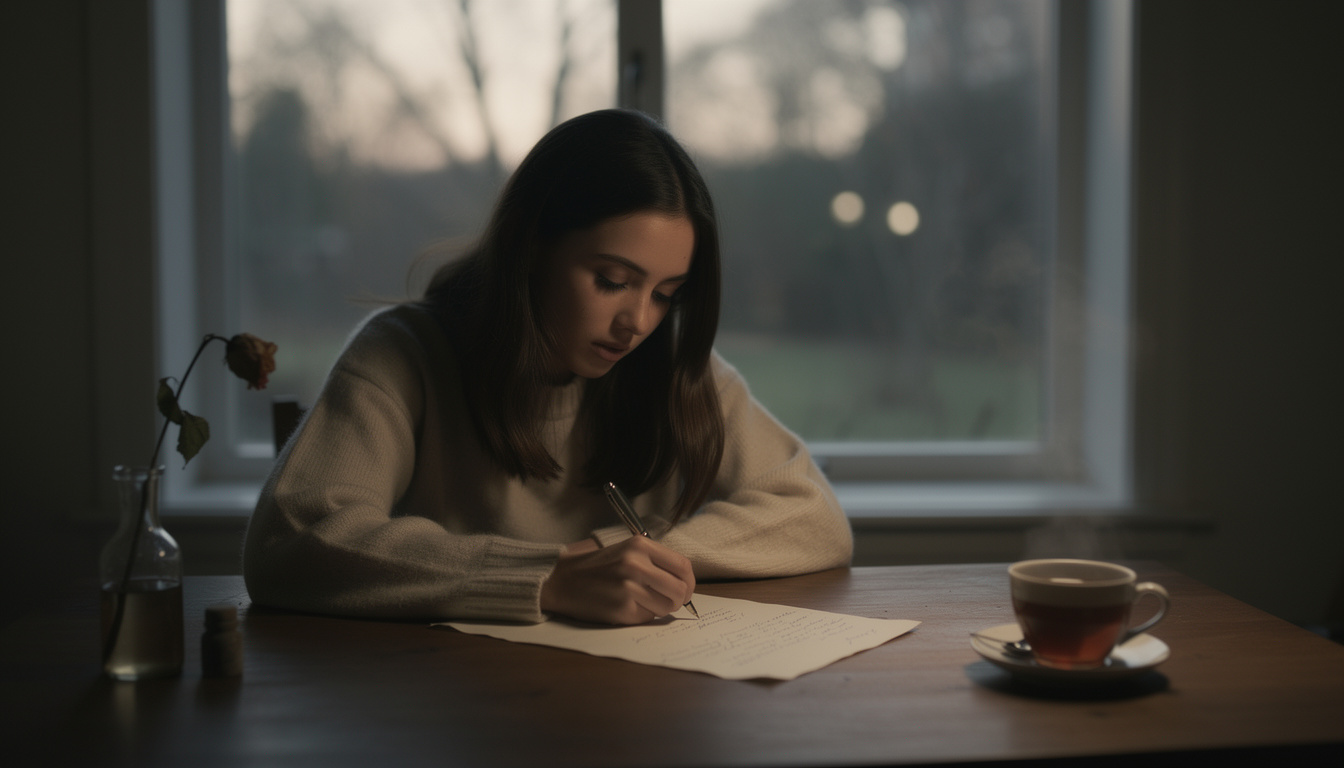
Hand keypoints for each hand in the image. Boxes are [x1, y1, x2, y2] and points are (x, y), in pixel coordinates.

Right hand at [540, 535, 694, 624]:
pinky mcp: (621, 608)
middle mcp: (636, 564)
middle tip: (669, 601)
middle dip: (680, 599)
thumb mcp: (626, 551)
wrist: (561, 581)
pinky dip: (643, 615)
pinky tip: (627, 607)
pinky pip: (649, 617)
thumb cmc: (596, 567)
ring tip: (645, 603)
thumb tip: (684, 581)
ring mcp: (628, 587)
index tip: (685, 589)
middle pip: (681, 589)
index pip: (683, 566)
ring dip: (661, 609)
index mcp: (640, 545)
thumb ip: (654, 561)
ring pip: (668, 606)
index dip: (689, 581)